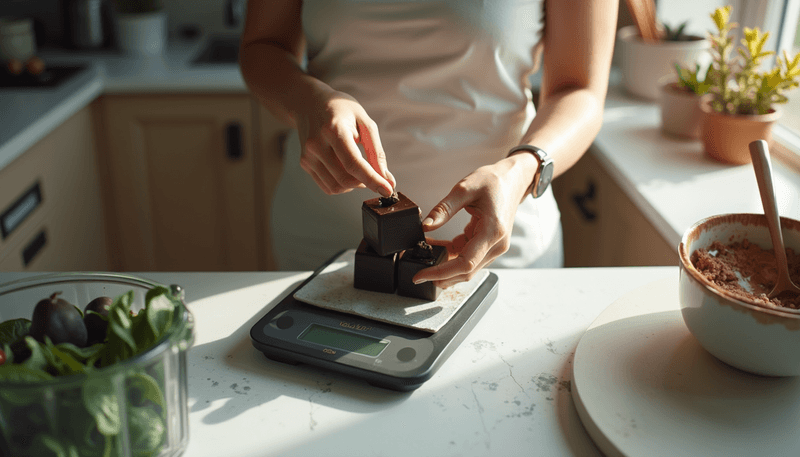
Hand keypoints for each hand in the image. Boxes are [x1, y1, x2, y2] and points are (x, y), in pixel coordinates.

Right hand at [295, 88, 394, 195]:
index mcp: (333, 130)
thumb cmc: (341, 110)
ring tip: (360, 170)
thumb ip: (376, 151)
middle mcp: (316, 144)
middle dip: (365, 182)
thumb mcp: (365, 122)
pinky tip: (347, 171)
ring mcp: (308, 155)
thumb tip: (387, 179)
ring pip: (336, 186)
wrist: (310, 103)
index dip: (372, 180)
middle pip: (345, 178)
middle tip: (375, 175)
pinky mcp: (305, 163)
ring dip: (354, 185)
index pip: (353, 163)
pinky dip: (343, 186)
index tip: (388, 190)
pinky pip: (328, 186)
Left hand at [413, 156, 531, 288]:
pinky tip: (436, 246)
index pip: (465, 263)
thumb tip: (426, 226)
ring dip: (444, 265)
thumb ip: (444, 209)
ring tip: (424, 253)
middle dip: (440, 275)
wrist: (513, 180)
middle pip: (466, 271)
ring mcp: (494, 247)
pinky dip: (451, 256)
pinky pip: (467, 257)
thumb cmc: (494, 181)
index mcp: (492, 231)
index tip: (422, 275)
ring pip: (466, 268)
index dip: (441, 273)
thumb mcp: (464, 189)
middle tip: (417, 272)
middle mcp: (496, 244)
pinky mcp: (488, 245)